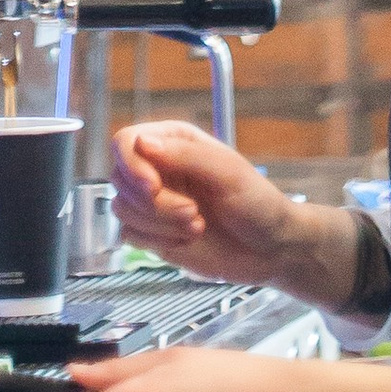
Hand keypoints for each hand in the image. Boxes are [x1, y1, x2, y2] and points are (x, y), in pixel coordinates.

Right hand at [110, 119, 297, 285]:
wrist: (269, 249)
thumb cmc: (257, 203)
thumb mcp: (228, 173)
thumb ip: (186, 155)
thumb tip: (143, 143)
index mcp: (174, 142)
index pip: (126, 142)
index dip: (132, 165)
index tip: (153, 187)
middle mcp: (158, 169)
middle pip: (120, 178)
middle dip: (155, 203)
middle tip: (193, 213)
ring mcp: (154, 202)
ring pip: (122, 207)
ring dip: (159, 223)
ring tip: (197, 225)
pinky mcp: (152, 232)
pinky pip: (129, 234)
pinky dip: (157, 240)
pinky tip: (187, 239)